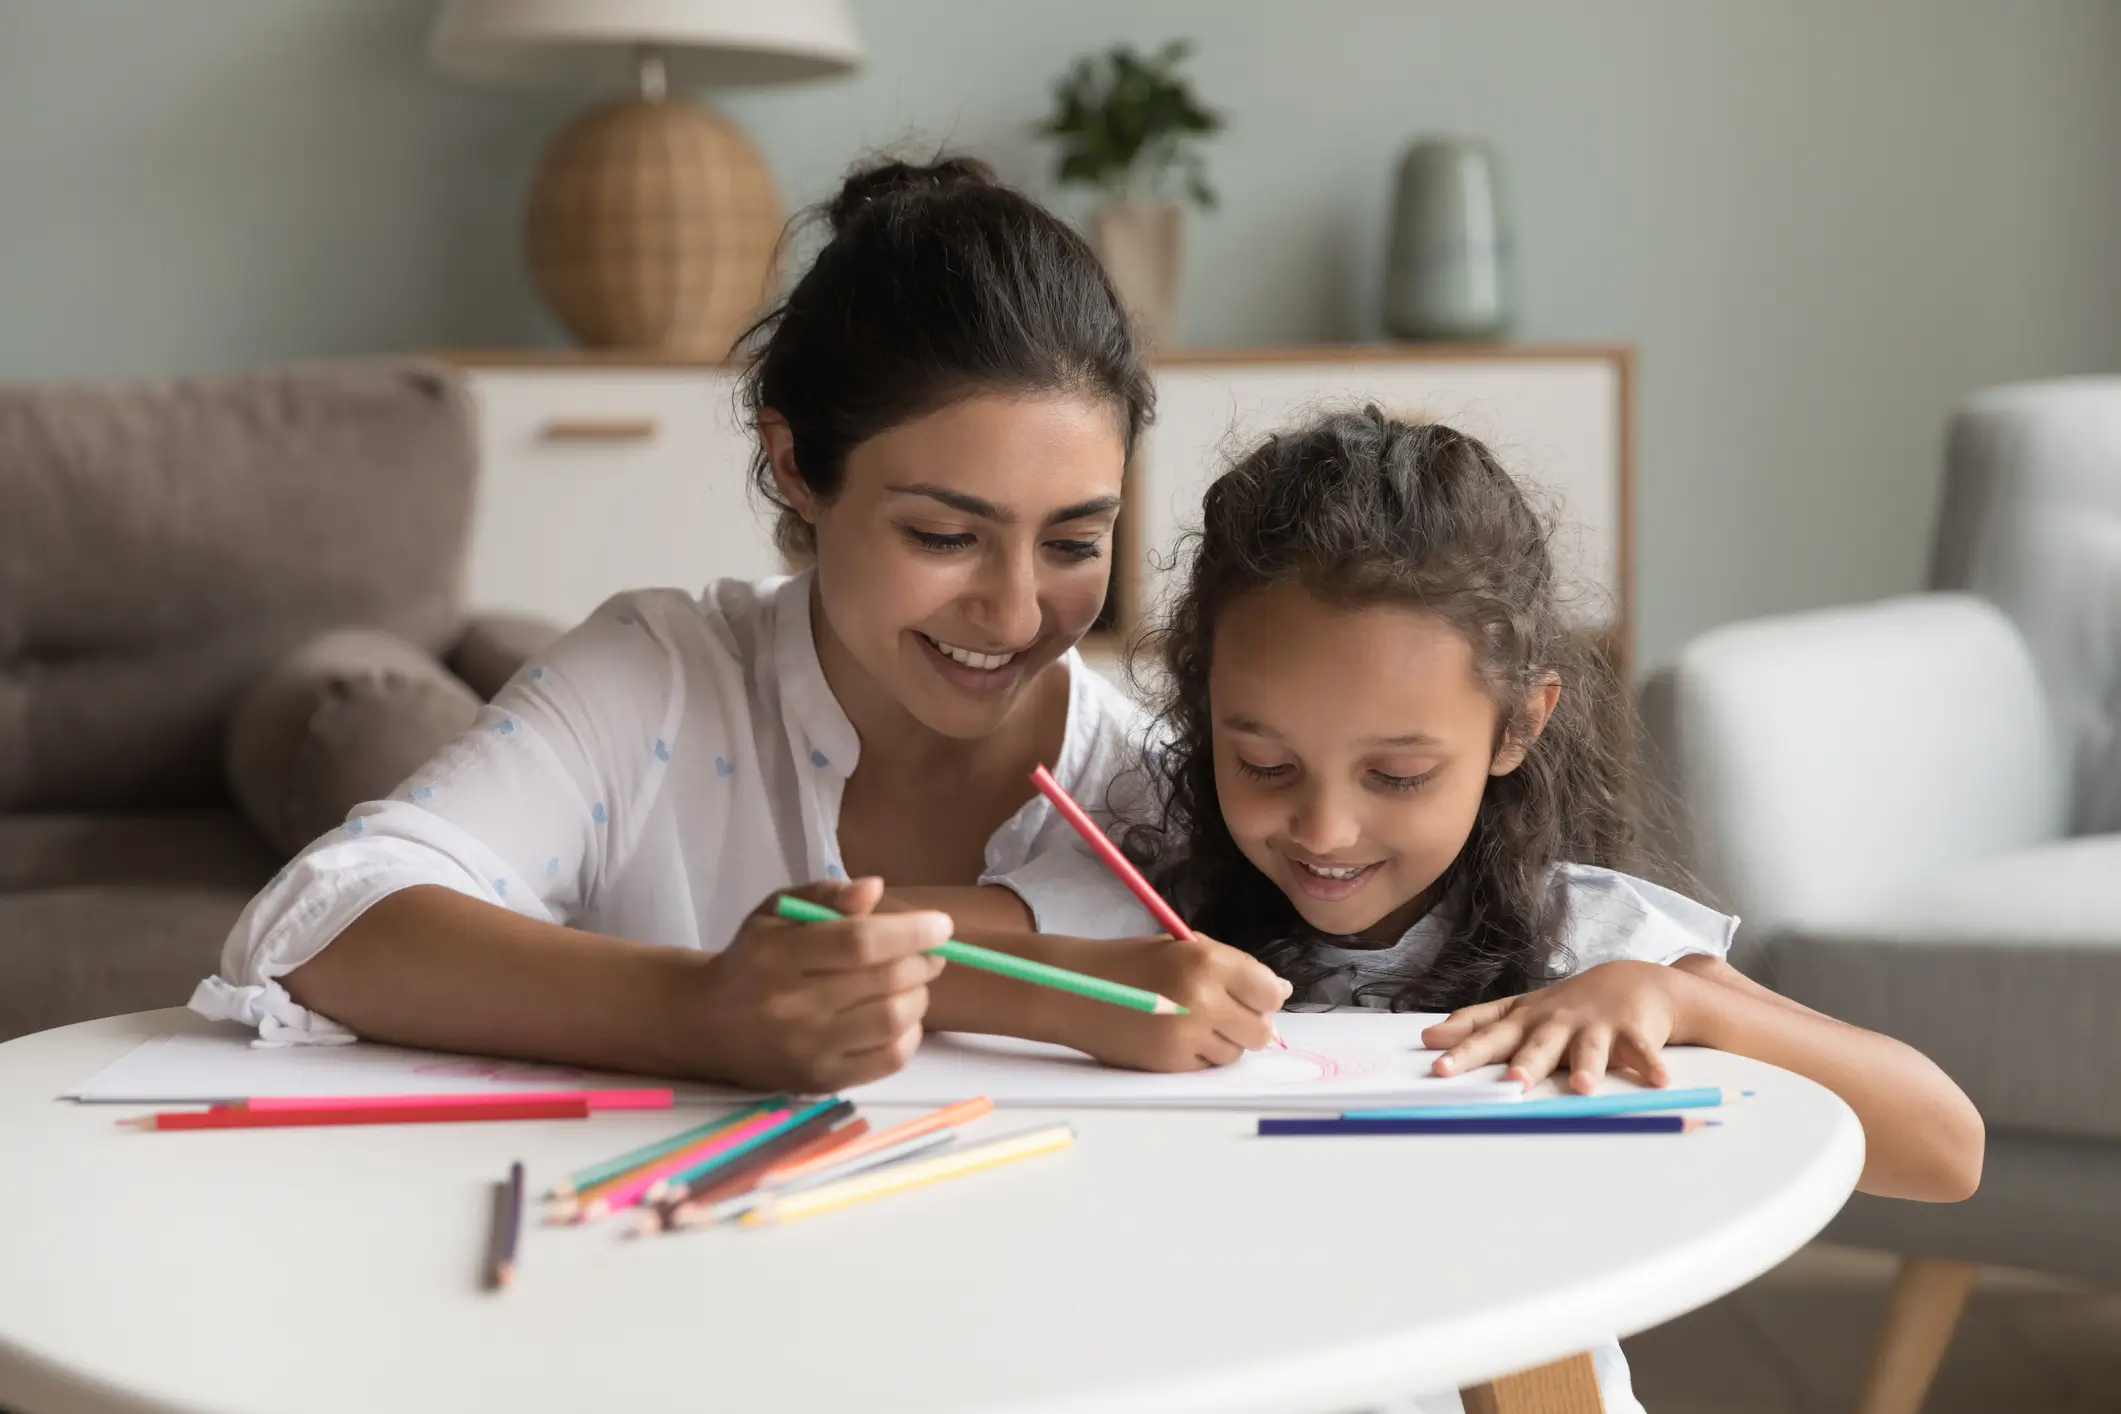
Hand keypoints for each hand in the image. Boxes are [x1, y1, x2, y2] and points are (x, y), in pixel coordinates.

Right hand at [691, 876, 948, 1092]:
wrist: (706, 1024)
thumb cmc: (751, 958)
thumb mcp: (775, 912)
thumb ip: (825, 895)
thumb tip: (874, 890)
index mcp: (777, 956)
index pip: (859, 943)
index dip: (910, 931)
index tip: (941, 924)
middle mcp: (792, 1007)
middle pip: (884, 982)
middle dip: (922, 962)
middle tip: (929, 952)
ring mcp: (807, 1050)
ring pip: (892, 1020)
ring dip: (919, 995)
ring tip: (913, 981)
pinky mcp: (821, 1081)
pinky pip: (889, 1059)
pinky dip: (910, 1033)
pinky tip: (900, 1016)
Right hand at [1062, 932, 1291, 1072]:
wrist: (1073, 989)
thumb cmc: (1130, 963)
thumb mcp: (1182, 947)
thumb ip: (1231, 966)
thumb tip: (1279, 993)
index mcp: (1207, 962)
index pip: (1269, 992)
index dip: (1268, 996)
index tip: (1260, 996)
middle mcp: (1202, 1000)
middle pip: (1261, 1030)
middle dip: (1251, 1022)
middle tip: (1227, 1011)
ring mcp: (1186, 1036)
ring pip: (1236, 1052)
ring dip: (1225, 1040)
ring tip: (1193, 1021)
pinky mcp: (1171, 1063)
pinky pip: (1208, 1066)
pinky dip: (1200, 1055)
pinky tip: (1174, 1035)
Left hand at [1422, 960, 1693, 1091]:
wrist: (1629, 981)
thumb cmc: (1564, 1006)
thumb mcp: (1517, 1011)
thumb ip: (1476, 1025)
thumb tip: (1429, 1038)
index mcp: (1525, 1021)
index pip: (1489, 1035)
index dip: (1465, 1050)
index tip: (1439, 1067)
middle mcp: (1556, 1022)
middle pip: (1536, 1045)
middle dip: (1523, 1063)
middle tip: (1511, 1082)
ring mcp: (1594, 1024)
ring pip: (1589, 1048)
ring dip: (1586, 1065)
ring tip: (1582, 1086)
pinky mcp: (1632, 1030)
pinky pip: (1642, 1050)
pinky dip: (1650, 1064)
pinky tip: (1658, 1081)